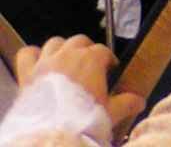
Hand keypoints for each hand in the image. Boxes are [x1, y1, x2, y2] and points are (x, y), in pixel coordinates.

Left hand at [17, 36, 144, 127]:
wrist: (53, 132)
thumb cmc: (82, 119)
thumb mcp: (111, 112)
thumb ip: (128, 103)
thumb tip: (140, 101)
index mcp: (92, 60)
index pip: (104, 51)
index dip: (108, 60)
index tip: (109, 72)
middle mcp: (69, 54)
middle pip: (80, 41)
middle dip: (86, 50)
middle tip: (89, 67)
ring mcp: (46, 61)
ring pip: (55, 42)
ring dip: (62, 49)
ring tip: (66, 62)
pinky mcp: (28, 72)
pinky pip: (28, 53)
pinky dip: (33, 55)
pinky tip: (39, 63)